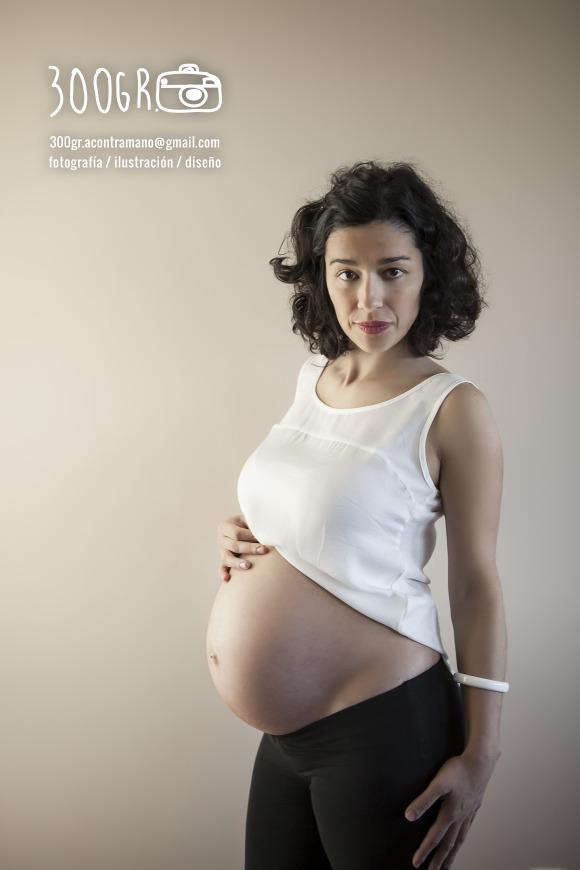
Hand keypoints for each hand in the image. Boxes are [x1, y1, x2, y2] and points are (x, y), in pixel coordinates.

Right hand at [217, 513, 268, 581]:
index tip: (263, 537)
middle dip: (250, 548)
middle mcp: (221, 538)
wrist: (240, 529)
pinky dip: (223, 573)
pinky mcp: (223, 560)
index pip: (236, 533)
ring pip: (227, 558)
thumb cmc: (247, 524)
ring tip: (248, 566)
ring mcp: (221, 550)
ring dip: (237, 563)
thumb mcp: (248, 520)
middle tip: (264, 550)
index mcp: (225, 526)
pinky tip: (227, 579)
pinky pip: (222, 567)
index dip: (249, 536)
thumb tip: (267, 531)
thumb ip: (254, 525)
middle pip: (234, 545)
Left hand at [404, 750, 498, 868]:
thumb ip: (423, 800)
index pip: (434, 837)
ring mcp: (469, 814)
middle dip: (439, 860)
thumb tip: (409, 816)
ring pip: (459, 840)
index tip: (416, 863)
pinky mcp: (474, 807)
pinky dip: (462, 840)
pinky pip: (467, 830)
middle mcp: (460, 818)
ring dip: (451, 854)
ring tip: (447, 865)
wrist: (480, 762)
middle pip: (448, 844)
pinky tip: (461, 840)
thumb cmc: (458, 771)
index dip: (424, 851)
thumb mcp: (438, 784)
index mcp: (450, 814)